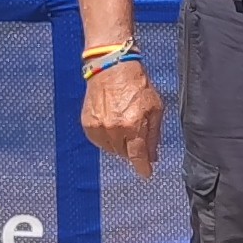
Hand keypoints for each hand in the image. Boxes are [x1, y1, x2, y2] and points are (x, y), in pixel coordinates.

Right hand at [81, 57, 162, 177]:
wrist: (111, 68)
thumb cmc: (137, 85)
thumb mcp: (155, 108)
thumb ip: (154, 135)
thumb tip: (153, 156)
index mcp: (133, 125)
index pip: (137, 156)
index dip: (143, 168)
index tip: (146, 174)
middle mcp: (114, 129)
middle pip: (125, 154)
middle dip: (133, 149)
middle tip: (137, 134)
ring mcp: (98, 127)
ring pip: (112, 149)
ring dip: (120, 144)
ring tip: (125, 125)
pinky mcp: (87, 124)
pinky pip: (100, 142)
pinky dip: (108, 138)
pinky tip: (113, 125)